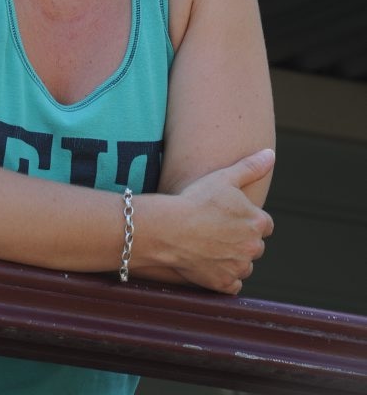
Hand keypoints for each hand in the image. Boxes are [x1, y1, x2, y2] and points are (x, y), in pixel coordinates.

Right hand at [152, 149, 274, 294]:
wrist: (169, 228)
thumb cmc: (196, 199)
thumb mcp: (224, 177)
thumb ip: (251, 167)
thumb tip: (270, 154)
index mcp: (258, 222)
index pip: (265, 225)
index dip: (247, 219)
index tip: (229, 216)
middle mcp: (253, 247)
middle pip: (254, 245)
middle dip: (240, 239)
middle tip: (216, 229)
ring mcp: (238, 268)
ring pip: (243, 265)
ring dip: (233, 258)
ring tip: (210, 245)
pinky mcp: (223, 284)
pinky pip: (232, 284)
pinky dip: (223, 276)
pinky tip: (208, 262)